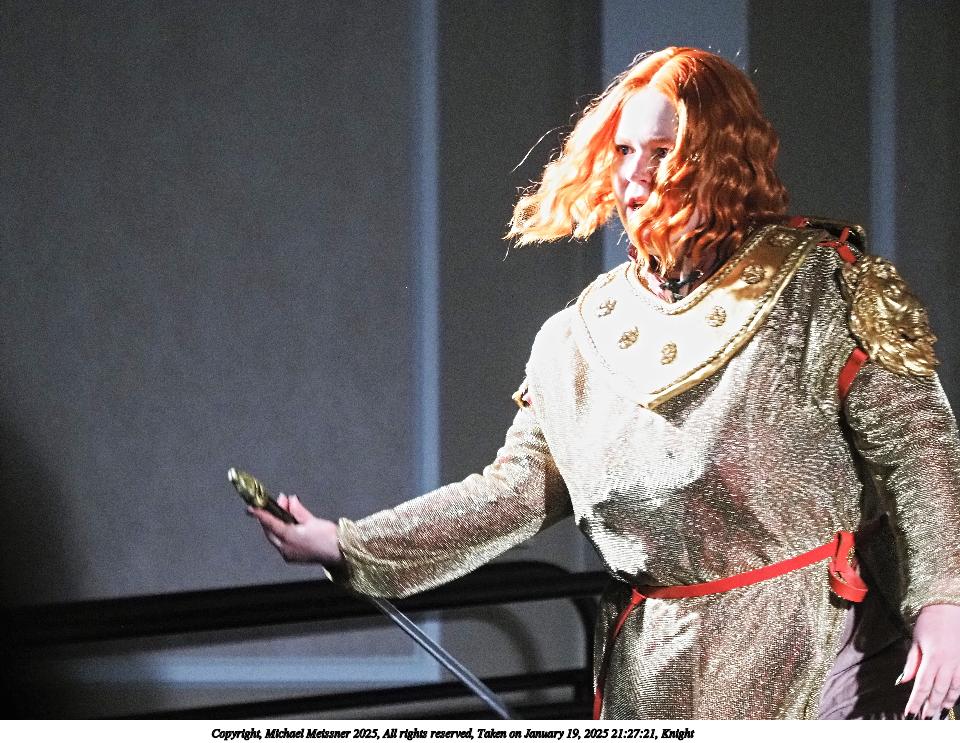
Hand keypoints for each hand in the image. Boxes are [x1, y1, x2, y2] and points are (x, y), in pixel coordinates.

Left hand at [249, 494, 343, 567]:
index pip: (270, 523)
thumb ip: (297, 510)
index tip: (251, 507)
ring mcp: (287, 554)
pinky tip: (290, 522)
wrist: (340, 553)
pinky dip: (283, 531)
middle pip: (270, 530)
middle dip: (273, 514)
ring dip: (278, 522)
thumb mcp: (312, 520)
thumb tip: (290, 500)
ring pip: (275, 535)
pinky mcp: (292, 557)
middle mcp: (285, 548)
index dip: (260, 514)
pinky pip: (281, 542)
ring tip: (287, 508)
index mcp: (289, 537)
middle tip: (281, 500)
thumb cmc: (329, 537)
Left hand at [899, 603, 959, 718]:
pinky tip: (951, 700)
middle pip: (938, 691)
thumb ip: (911, 662)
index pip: (922, 685)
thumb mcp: (915, 641)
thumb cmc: (929, 623)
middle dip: (930, 705)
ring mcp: (959, 664)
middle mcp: (948, 664)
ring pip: (953, 690)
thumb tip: (902, 681)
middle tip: (924, 717)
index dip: (916, 701)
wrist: (948, 610)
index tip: (910, 712)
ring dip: (945, 703)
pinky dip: (956, 693)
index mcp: (932, 659)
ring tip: (937, 712)